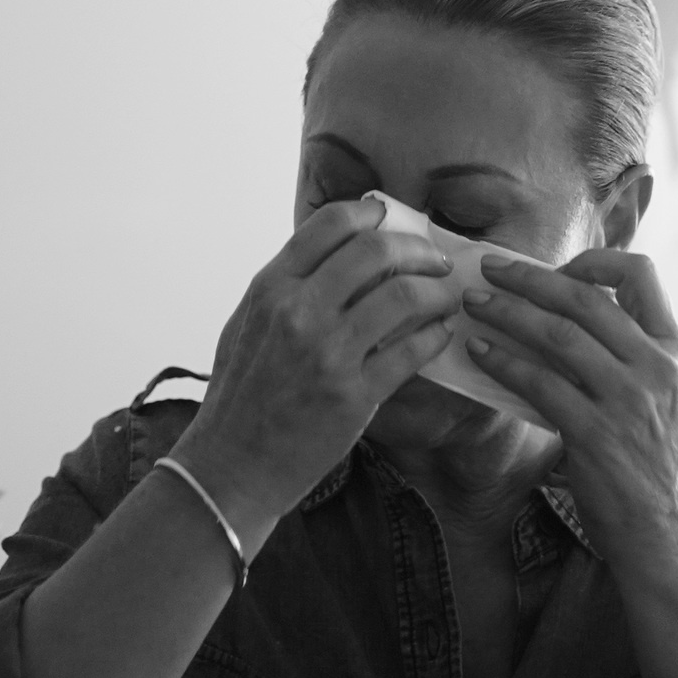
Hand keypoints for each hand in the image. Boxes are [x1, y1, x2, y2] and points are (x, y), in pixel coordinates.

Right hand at [169, 198, 461, 542]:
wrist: (232, 466)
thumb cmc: (240, 396)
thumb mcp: (247, 324)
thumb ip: (287, 287)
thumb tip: (337, 254)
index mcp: (271, 288)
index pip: (332, 223)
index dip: (372, 212)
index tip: (392, 218)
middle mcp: (299, 312)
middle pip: (376, 250)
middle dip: (418, 249)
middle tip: (435, 260)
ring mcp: (328, 354)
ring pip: (404, 296)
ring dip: (437, 291)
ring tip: (445, 297)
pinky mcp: (354, 396)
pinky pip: (412, 351)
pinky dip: (435, 335)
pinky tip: (440, 334)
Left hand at [465, 249, 677, 677]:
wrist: (660, 529)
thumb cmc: (644, 462)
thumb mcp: (651, 397)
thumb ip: (618, 356)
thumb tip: (551, 319)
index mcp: (671, 349)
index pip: (640, 273)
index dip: (592, 258)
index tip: (556, 267)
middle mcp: (656, 366)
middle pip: (585, 297)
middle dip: (529, 277)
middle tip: (487, 267)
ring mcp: (628, 399)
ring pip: (559, 334)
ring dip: (507, 312)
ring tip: (472, 303)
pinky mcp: (596, 433)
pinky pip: (540, 383)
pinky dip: (504, 362)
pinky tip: (478, 354)